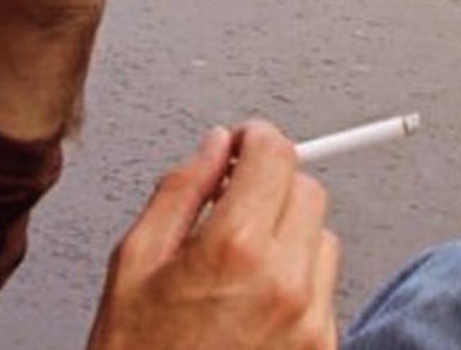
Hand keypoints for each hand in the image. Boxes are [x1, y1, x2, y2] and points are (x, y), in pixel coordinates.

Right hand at [86, 121, 339, 349]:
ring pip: (322, 234)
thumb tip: (212, 148)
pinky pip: (325, 285)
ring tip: (241, 250)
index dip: (255, 137)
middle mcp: (285, 283)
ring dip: (288, 226)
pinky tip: (254, 291)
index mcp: (234, 249)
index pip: (276, 155)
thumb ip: (181, 189)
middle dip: (272, 179)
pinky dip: (298, 272)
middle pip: (308, 187)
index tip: (241, 141)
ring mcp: (310, 322)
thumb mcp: (135, 258)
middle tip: (234, 192)